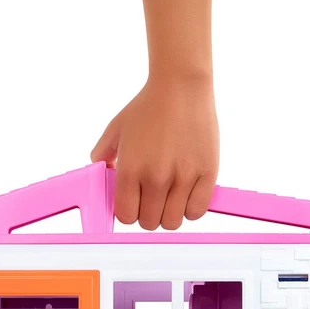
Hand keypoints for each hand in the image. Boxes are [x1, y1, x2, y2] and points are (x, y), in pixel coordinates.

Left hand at [91, 76, 218, 229]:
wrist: (181, 86)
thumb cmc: (148, 106)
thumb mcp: (115, 129)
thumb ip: (102, 155)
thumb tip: (102, 176)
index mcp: (131, 169)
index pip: (127, 216)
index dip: (130, 212)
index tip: (135, 202)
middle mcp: (156, 177)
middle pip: (149, 223)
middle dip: (149, 214)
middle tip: (153, 198)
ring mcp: (183, 177)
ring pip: (173, 222)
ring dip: (169, 214)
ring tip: (171, 197)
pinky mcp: (207, 173)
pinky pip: (197, 212)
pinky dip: (191, 209)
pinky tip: (187, 194)